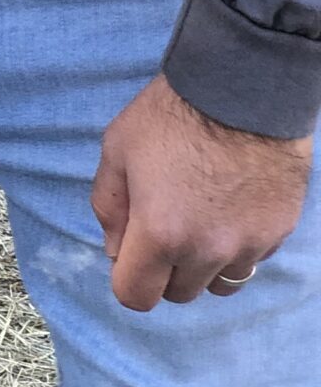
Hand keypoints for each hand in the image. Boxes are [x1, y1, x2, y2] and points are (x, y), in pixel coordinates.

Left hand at [91, 73, 311, 309]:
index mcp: (161, 233)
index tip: (131, 250)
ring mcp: (248, 246)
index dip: (128, 277)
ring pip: (218, 283)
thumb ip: (109, 205)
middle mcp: (207, 251)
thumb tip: (115, 248)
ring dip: (203, 263)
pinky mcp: (277, 234)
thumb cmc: (171, 115)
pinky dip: (236, 246)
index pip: (136, 296)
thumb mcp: (117, 148)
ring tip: (200, 217)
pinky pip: (249, 260)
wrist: (243, 89)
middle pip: (179, 293)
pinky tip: (229, 206)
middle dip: (165, 269)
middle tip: (164, 223)